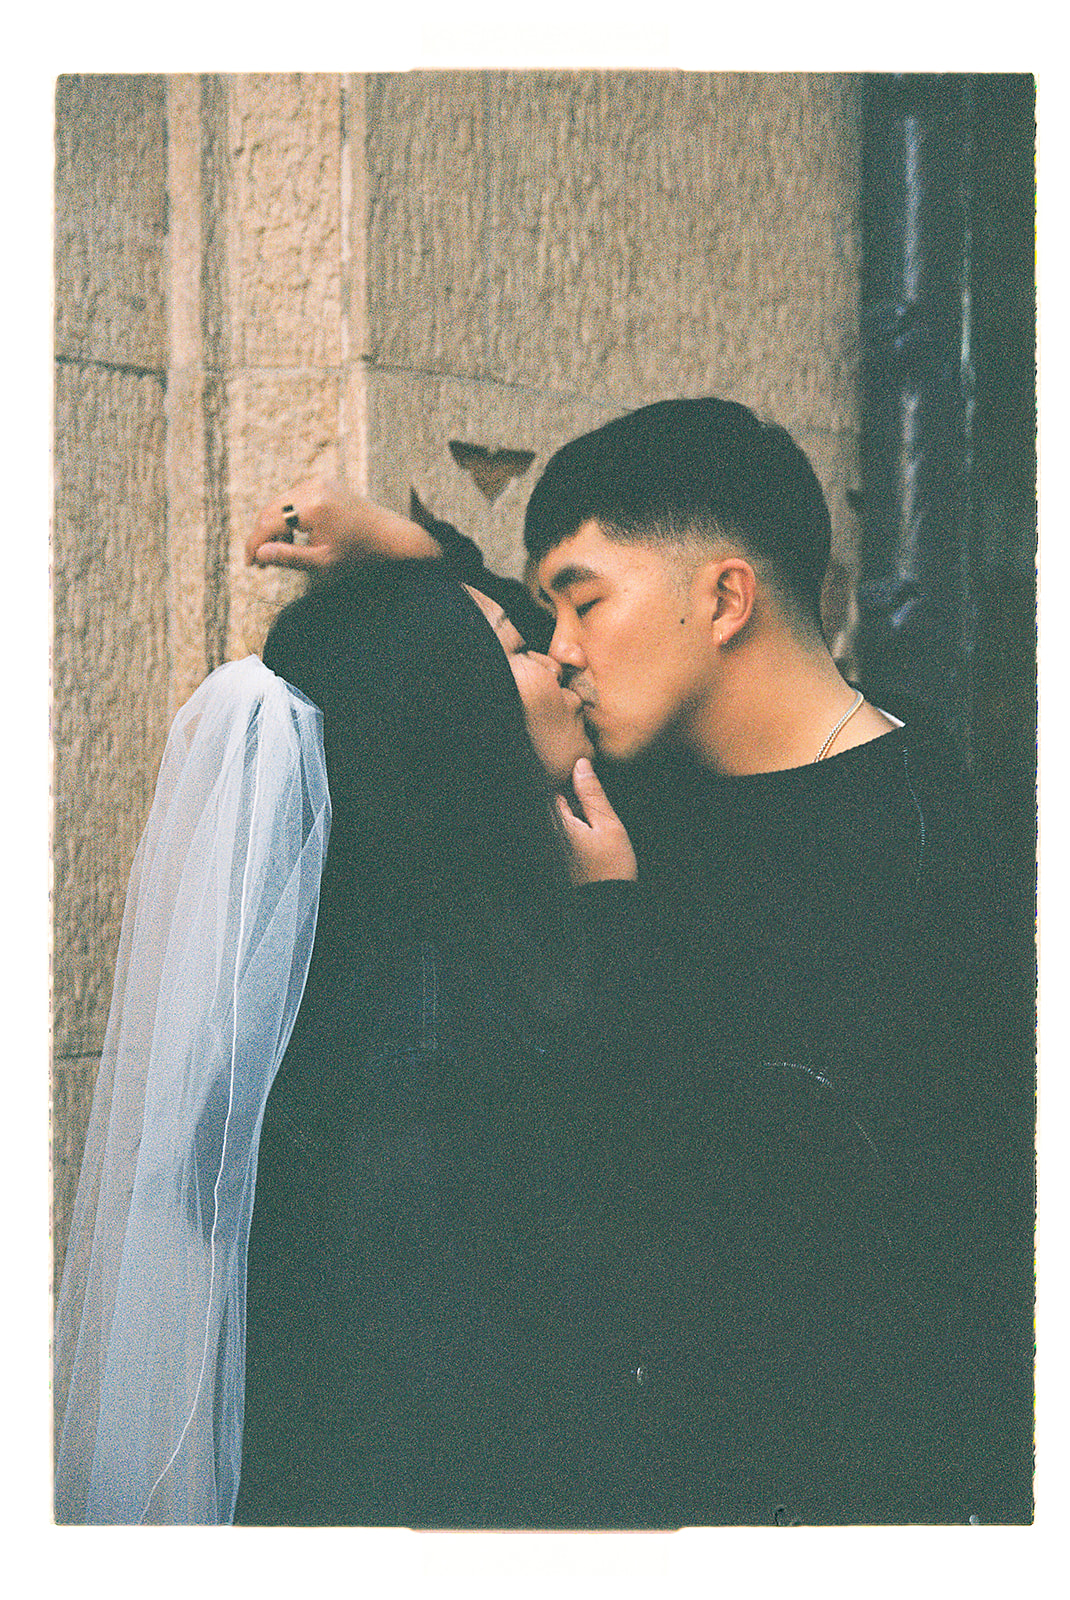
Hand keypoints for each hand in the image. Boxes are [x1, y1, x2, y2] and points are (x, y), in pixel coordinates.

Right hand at [245, 477, 440, 569]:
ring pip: (280, 502)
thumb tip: (259, 554)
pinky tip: (293, 535)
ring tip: (278, 550)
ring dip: (273, 525)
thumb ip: (288, 557)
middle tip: (260, 561)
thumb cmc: (357, 551)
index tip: (250, 564)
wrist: (387, 534)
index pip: (269, 523)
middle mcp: (313, 487)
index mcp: (312, 506)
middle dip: (262, 535)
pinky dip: (288, 514)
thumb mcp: (322, 560)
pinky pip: (294, 497)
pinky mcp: (323, 481)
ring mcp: (318, 481)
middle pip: (271, 509)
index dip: (255, 544)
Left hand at [556, 759, 637, 883]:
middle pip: (553, 802)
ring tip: (593, 815)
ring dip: (573, 808)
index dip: (565, 776)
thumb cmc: (612, 866)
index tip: (580, 771)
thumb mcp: (608, 824)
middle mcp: (550, 833)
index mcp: (558, 823)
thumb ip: (592, 794)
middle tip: (591, 793)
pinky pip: (562, 830)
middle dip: (569, 793)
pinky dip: (575, 824)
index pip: (550, 788)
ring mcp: (553, 846)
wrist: (609, 903)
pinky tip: (591, 830)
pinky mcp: (560, 855)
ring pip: (559, 815)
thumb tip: (581, 764)